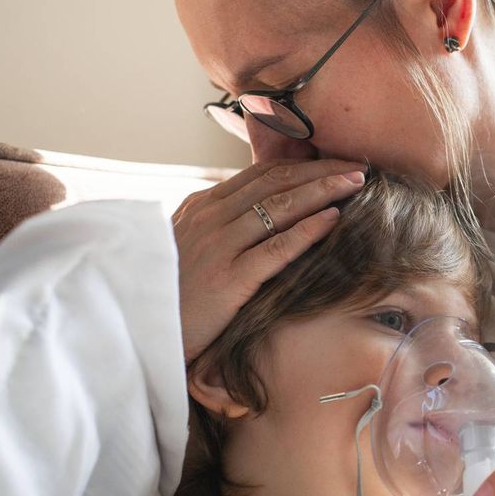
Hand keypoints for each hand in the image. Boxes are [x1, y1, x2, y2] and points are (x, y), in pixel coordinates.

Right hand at [171, 159, 365, 363]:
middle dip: (321, 171)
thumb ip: (220, 228)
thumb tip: (258, 217)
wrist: (136, 332)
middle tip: (358, 165)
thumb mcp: (190, 249)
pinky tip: (335, 219)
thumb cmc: (169, 296)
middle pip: (276, 182)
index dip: (302, 166)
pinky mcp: (227, 278)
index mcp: (201, 207)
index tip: (335, 163)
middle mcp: (210, 218)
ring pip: (280, 207)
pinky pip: (276, 248)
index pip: (260, 174)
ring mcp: (218, 246)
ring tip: (356, 182)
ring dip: (323, 190)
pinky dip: (308, 230)